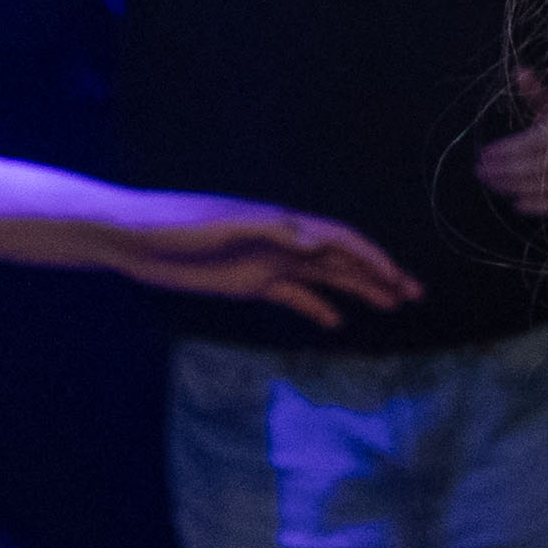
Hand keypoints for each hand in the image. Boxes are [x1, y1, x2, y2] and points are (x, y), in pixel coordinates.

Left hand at [93, 194, 421, 326]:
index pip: (340, 240)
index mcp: (281, 224)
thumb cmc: (175, 224)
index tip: (399, 279)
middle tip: (414, 295)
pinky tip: (337, 323)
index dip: (372, 258)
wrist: (133, 237)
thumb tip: (319, 242)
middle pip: (343, 259)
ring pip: (326, 278)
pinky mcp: (250, 282)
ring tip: (392, 306)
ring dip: (359, 290)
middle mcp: (284, 242)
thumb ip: (272, 231)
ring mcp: (269, 263)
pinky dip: (318, 307)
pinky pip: (295, 296)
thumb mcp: (223, 225)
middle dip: (380, 274)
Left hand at [475, 72, 547, 217]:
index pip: (536, 142)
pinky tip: (519, 204)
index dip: (508, 150)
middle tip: (482, 172)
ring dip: (519, 187)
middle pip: (540, 165)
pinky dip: (544, 205)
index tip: (485, 154)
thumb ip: (540, 93)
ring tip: (495, 184)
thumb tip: (521, 73)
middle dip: (507, 170)